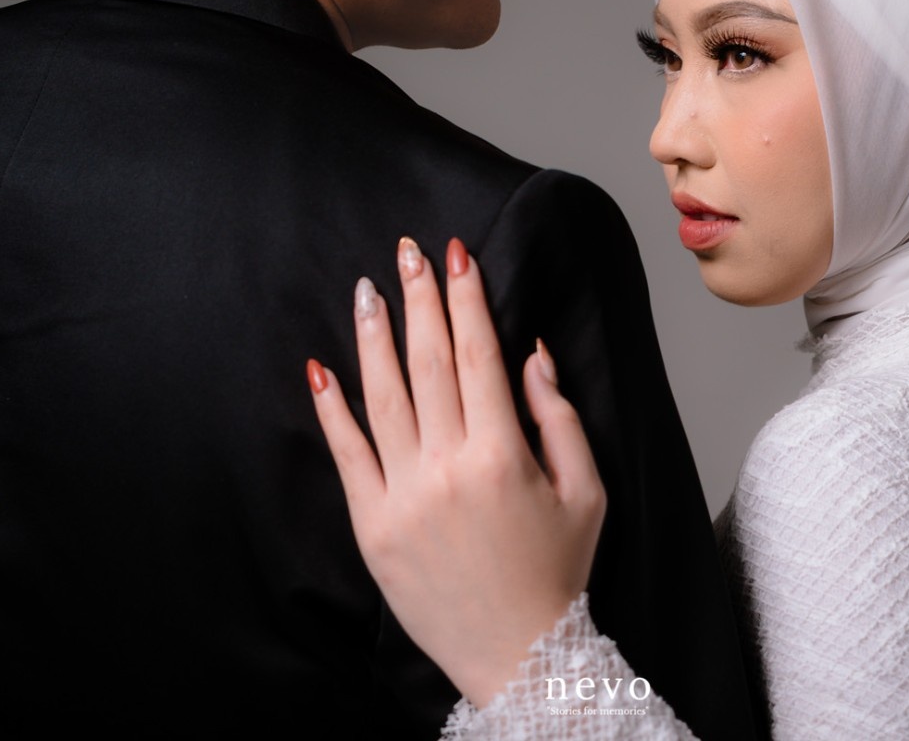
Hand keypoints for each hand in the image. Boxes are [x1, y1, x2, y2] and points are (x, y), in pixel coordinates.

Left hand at [308, 237, 606, 707]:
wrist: (518, 656)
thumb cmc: (557, 572)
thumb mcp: (587, 491)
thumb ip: (561, 418)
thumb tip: (531, 354)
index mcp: (504, 455)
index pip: (477, 355)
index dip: (465, 299)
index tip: (455, 257)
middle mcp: (448, 467)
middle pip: (427, 363)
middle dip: (419, 300)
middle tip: (407, 252)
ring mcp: (404, 496)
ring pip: (382, 397)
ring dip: (374, 337)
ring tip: (367, 292)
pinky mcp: (373, 525)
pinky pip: (347, 454)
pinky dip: (332, 409)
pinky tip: (321, 368)